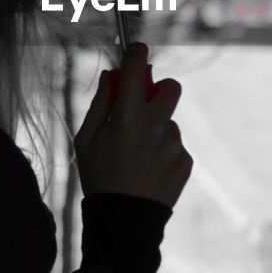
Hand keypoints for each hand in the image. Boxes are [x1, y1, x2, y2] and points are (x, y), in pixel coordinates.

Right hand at [75, 43, 191, 207]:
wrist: (124, 222)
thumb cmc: (98, 178)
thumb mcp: (86, 140)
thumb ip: (99, 103)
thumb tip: (110, 75)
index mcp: (127, 116)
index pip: (136, 69)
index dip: (137, 54)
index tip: (137, 50)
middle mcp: (155, 125)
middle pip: (171, 87)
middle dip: (159, 89)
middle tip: (144, 106)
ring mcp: (174, 143)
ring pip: (169, 122)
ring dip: (157, 130)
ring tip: (138, 158)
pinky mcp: (185, 160)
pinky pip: (175, 146)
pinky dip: (164, 153)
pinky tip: (149, 172)